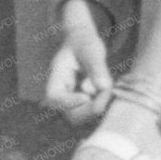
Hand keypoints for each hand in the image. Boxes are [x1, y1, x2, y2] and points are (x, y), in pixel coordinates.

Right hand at [44, 5, 113, 125]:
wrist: (82, 42)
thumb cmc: (85, 42)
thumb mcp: (92, 50)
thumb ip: (98, 67)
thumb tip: (104, 87)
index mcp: (56, 75)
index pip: (54, 97)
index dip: (69, 102)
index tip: (87, 96)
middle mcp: (59, 90)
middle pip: (67, 113)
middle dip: (88, 110)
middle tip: (105, 94)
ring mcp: (68, 98)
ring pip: (78, 117)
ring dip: (95, 109)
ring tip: (106, 89)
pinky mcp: (78, 102)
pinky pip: (87, 112)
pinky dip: (99, 106)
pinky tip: (105, 92)